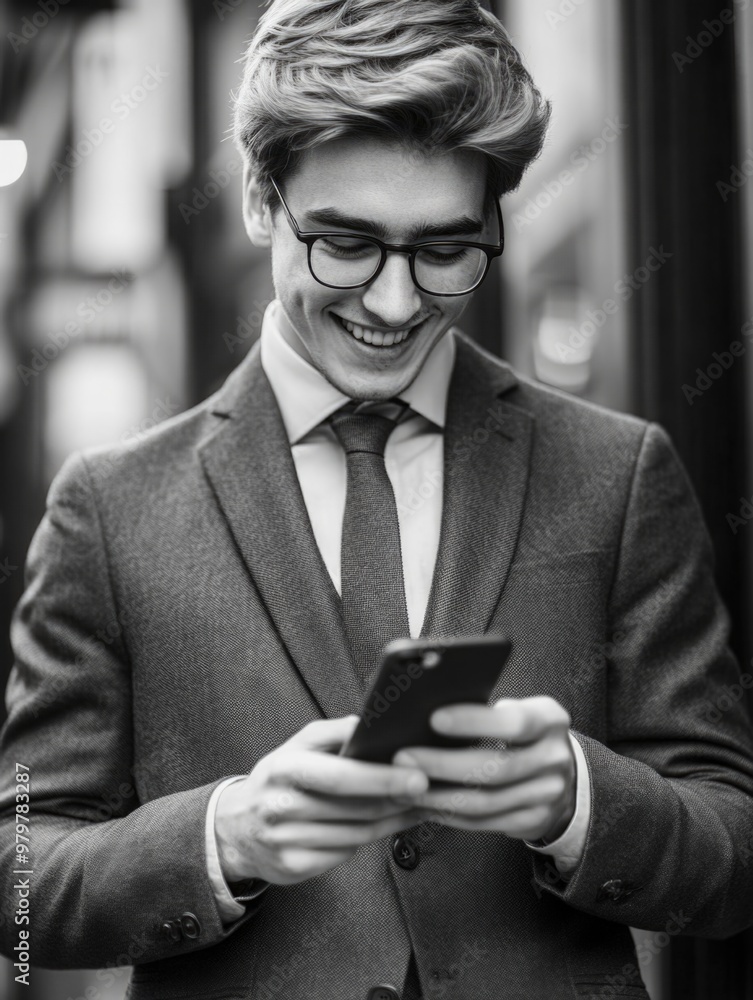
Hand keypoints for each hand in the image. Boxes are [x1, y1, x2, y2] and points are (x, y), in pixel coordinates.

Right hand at [215, 715, 427, 885]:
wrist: (234, 827)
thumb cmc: (278, 779)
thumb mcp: (297, 746)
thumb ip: (334, 733)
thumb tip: (372, 726)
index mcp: (284, 768)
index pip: (341, 775)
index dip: (382, 778)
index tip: (417, 776)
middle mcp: (281, 806)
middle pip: (355, 809)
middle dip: (396, 800)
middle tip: (425, 791)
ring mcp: (285, 841)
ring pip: (356, 835)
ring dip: (390, 821)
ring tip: (412, 807)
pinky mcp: (293, 868)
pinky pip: (344, 854)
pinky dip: (367, 840)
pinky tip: (382, 827)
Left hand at [392, 696, 575, 842]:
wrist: (565, 774)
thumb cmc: (525, 735)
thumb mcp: (521, 711)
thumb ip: (489, 712)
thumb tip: (428, 711)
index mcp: (550, 721)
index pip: (514, 722)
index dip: (473, 722)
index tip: (434, 718)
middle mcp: (554, 758)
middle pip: (494, 768)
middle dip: (442, 764)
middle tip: (403, 759)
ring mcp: (547, 795)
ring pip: (485, 802)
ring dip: (439, 796)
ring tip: (405, 786)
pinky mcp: (533, 822)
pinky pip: (484, 822)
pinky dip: (450, 815)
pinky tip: (425, 805)